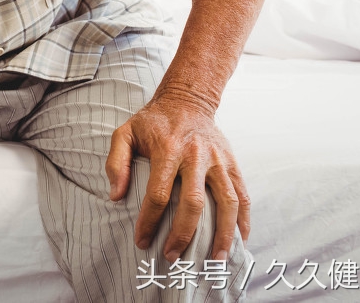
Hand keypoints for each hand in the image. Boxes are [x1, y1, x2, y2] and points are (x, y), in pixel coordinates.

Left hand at [105, 92, 249, 264]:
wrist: (187, 100)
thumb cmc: (152, 122)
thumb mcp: (125, 133)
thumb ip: (116, 162)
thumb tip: (115, 196)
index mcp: (167, 149)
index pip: (158, 194)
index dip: (150, 221)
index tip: (141, 241)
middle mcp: (196, 155)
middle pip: (193, 203)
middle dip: (183, 234)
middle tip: (172, 256)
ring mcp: (218, 160)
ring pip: (227, 202)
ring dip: (222, 233)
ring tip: (214, 259)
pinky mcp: (232, 163)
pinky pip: (242, 194)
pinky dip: (243, 219)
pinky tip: (239, 240)